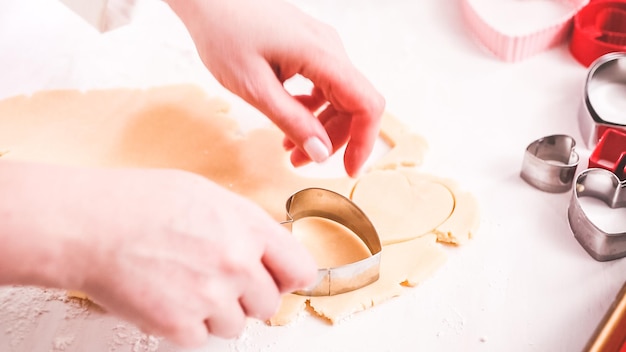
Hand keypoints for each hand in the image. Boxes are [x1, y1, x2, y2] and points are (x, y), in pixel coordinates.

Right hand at [0, 162, 316, 347]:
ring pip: (236, 326)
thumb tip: (266, 249)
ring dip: (216, 312)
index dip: (288, 277)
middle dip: (247, 296)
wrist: (89, 226)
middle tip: (217, 281)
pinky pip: (201, 338)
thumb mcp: (208, 195)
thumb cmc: (139, 202)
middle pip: (269, 304)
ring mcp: (211, 298)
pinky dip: (185, 325)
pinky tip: (167, 298)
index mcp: (249, 229)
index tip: (276, 279)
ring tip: (185, 285)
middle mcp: (238, 264)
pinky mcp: (181, 326)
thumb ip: (245, 225)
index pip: (300, 269)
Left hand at [167, 0, 384, 176]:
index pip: (366, 104)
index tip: (349, 170)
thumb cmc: (224, 33)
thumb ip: (291, 120)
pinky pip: (324, 84)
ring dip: (321, 126)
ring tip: (289, 146)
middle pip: (354, 104)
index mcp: (321, 56)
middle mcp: (329, 48)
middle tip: (300, 161)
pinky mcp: (309, 47)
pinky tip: (289, 118)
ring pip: (339, 96)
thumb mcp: (254, 87)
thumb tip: (321, 152)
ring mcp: (321, 46)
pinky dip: (312, 108)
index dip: (364, 141)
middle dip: (333, 139)